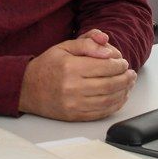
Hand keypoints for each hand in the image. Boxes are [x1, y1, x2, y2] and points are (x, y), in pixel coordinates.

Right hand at [18, 34, 135, 120]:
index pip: (104, 66)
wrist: (26, 88)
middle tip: (131, 74)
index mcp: (70, 67)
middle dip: (125, 78)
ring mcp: (74, 104)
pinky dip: (115, 105)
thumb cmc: (47, 66)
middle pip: (110, 84)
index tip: (123, 62)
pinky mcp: (74, 116)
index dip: (119, 64)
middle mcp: (72, 87)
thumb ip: (87, 42)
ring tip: (128, 84)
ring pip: (108, 99)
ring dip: (124, 92)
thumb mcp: (64, 46)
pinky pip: (101, 112)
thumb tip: (106, 44)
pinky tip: (119, 97)